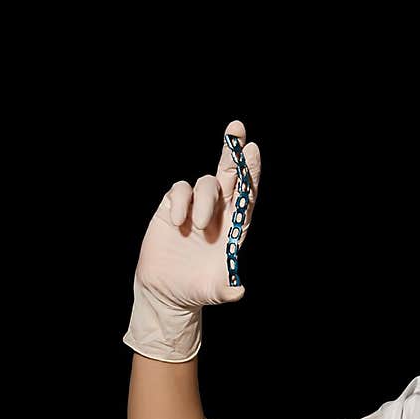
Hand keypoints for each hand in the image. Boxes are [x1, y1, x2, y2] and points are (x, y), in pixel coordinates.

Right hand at [123, 119, 261, 361]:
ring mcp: (195, 208)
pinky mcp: (172, 208)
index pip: (247, 193)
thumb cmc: (197, 289)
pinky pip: (179, 190)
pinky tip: (178, 223)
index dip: (251, 171)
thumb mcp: (215, 290)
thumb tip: (239, 290)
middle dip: (233, 151)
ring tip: (200, 225)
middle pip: (229, 174)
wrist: (167, 291)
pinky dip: (181, 201)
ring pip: (205, 182)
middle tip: (237, 127)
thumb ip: (228, 288)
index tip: (252, 149)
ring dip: (205, 197)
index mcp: (235, 226)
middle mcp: (218, 212)